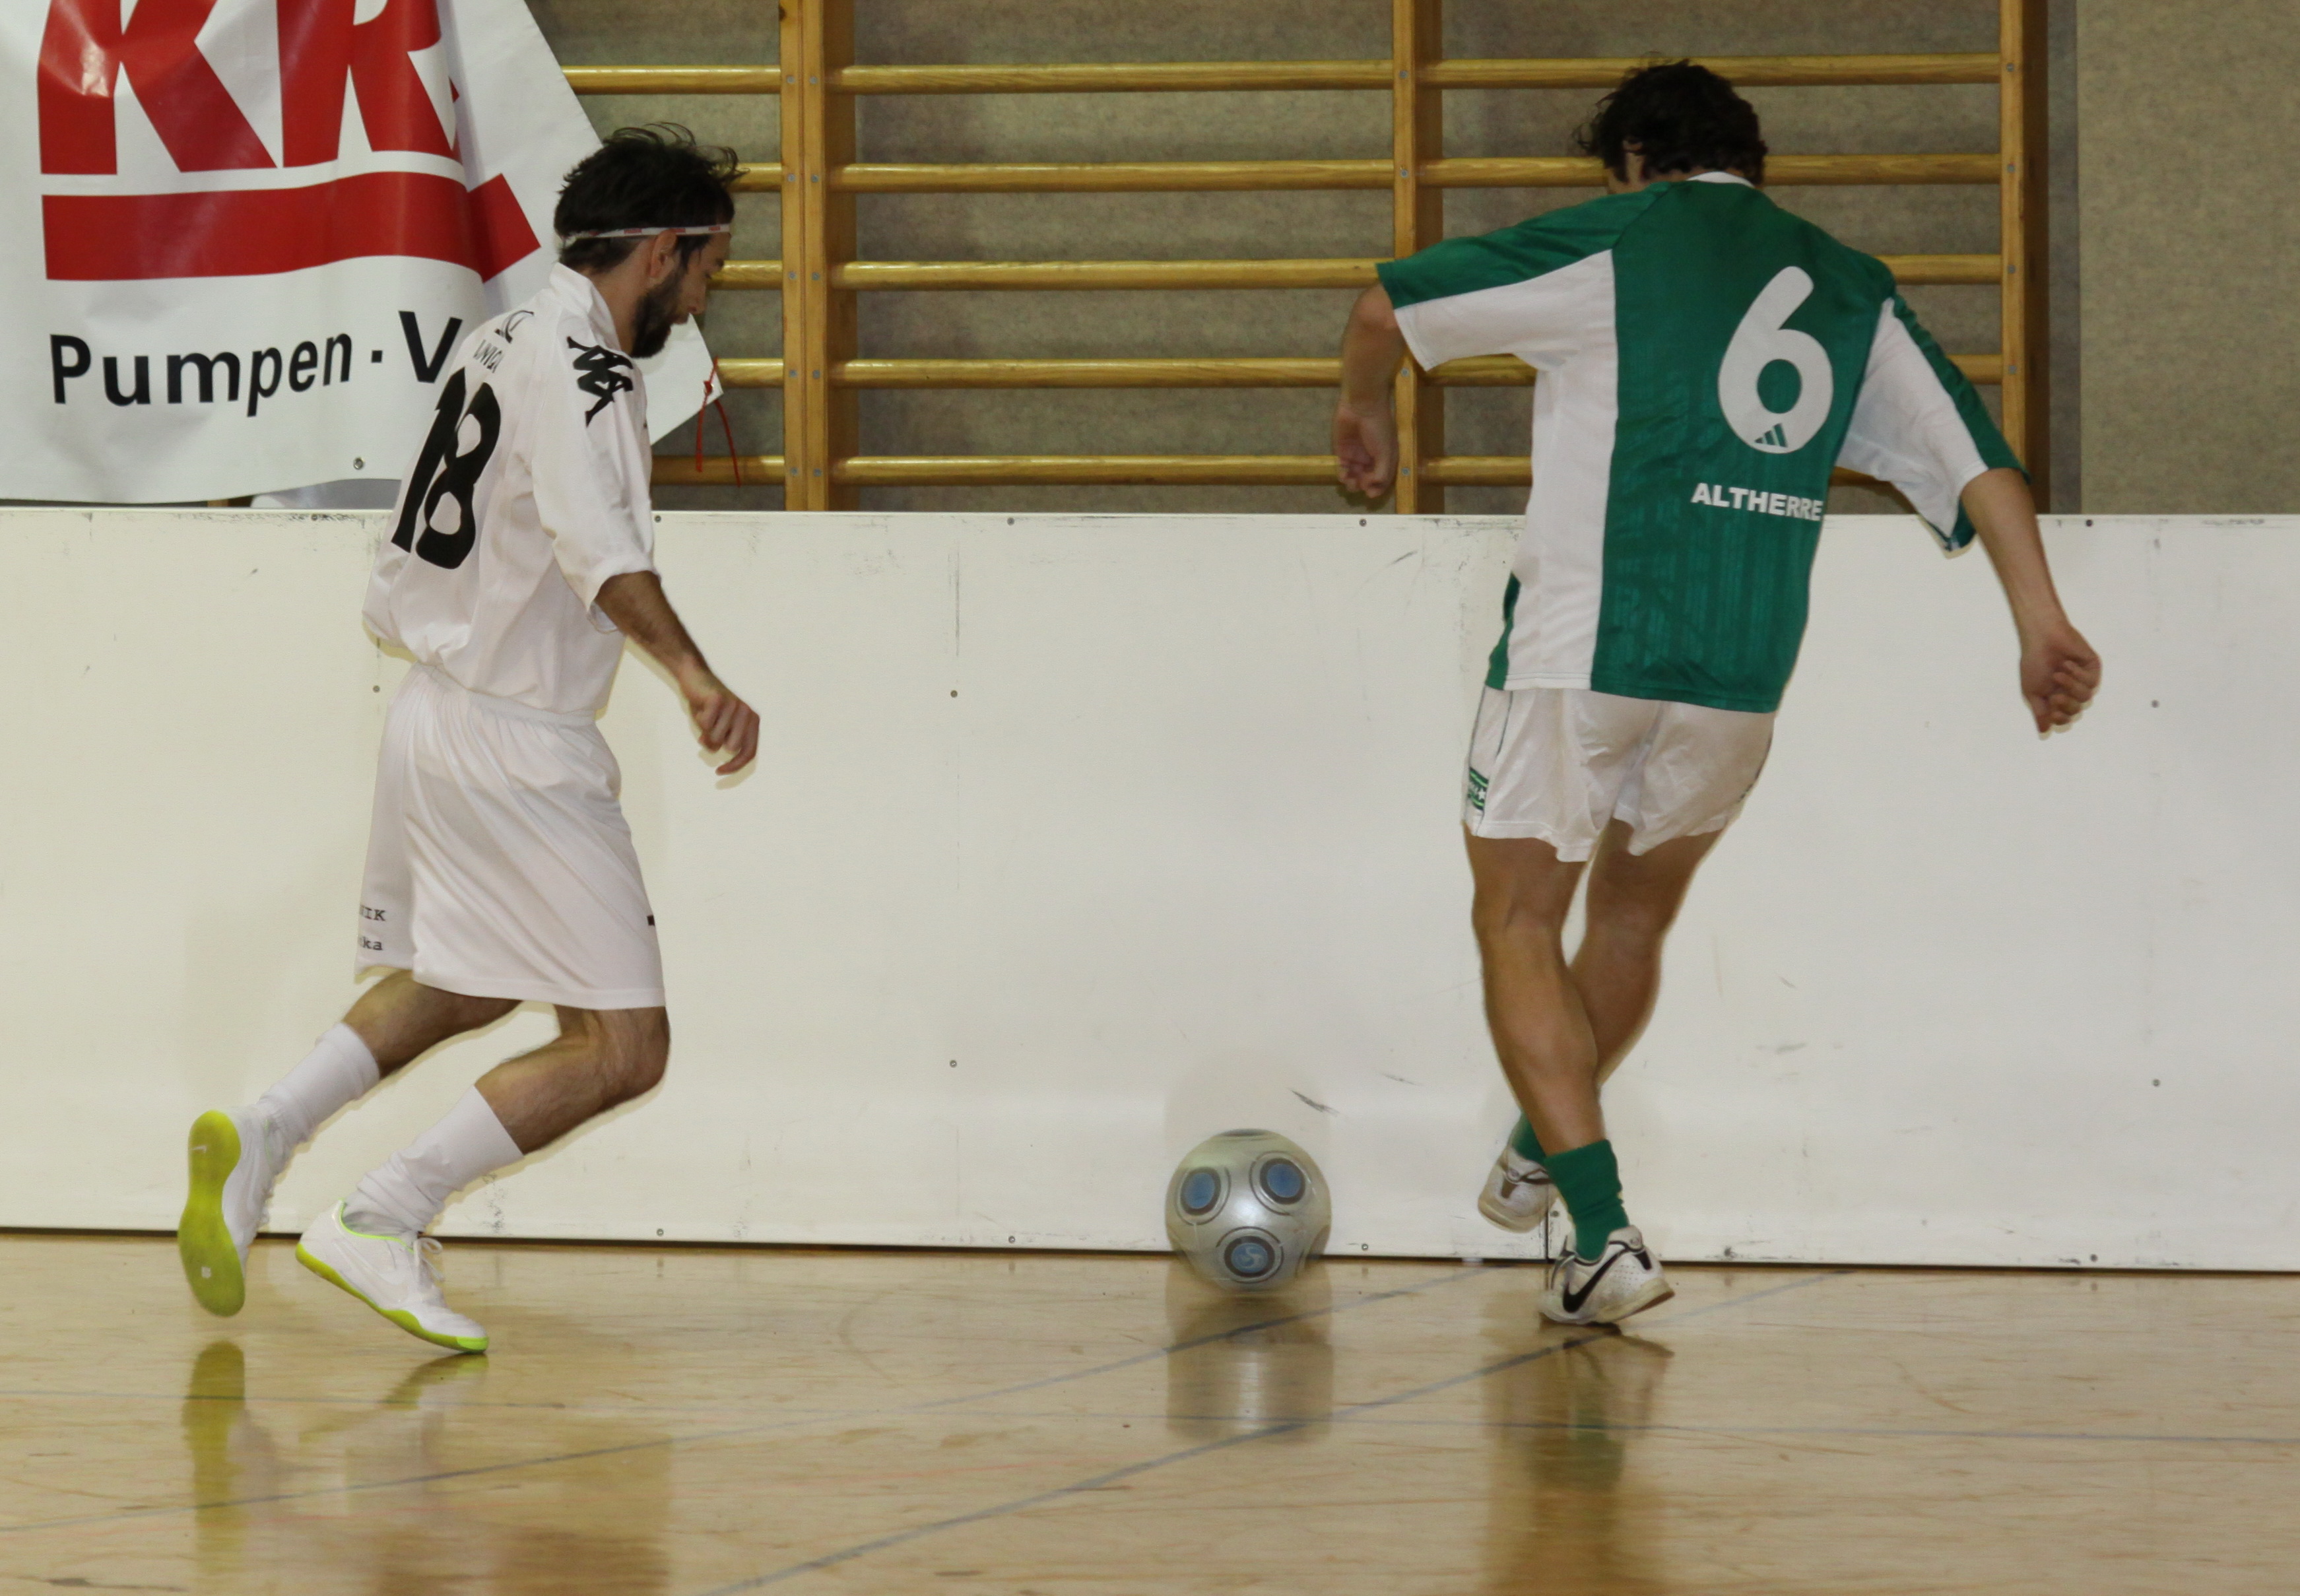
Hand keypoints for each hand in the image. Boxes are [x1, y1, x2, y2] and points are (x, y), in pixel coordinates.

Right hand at [678, 667, 760, 774]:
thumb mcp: (717, 727)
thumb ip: (720, 741)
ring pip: (715, 738)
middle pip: (730, 748)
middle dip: (713, 743)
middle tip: (707, 727)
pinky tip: (700, 707)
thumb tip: (714, 749)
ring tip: (704, 715)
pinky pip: (705, 725)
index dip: (734, 766)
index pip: (748, 752)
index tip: (719, 772)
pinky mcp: (719, 700)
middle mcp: (747, 714)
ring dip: (704, 730)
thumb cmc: (707, 706)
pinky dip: (698, 719)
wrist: (695, 676)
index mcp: (751, 722)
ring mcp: (734, 706)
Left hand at [1333, 400, 1397, 499]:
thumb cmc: (1378, 428)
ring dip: (1353, 484)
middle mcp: (1372, 459)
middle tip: (1362, 485)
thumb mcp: (1386, 452)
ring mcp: (1357, 456)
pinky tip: (1344, 476)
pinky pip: (1343, 469)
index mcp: (1386, 458)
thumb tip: (1374, 488)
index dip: (1377, 488)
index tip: (1371, 493)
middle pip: (1368, 480)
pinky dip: (1343, 475)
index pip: (1383, 479)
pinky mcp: (1343, 452)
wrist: (1361, 407)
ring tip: (1352, 483)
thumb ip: (1382, 473)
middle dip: (1364, 486)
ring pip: (1354, 477)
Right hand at [2018, 619, 2100, 733]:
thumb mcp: (2032, 692)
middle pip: (2076, 710)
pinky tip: (2068, 664)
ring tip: (2058, 674)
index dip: (2060, 718)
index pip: (2063, 717)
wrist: (2042, 638)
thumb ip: (2040, 712)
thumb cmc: (2034, 662)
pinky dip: (2078, 675)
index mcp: (2054, 696)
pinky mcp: (2092, 668)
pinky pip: (2091, 681)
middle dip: (2066, 704)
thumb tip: (2044, 732)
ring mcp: (2082, 679)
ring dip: (2071, 687)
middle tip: (2055, 696)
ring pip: (2085, 697)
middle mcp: (2070, 690)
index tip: (2053, 712)